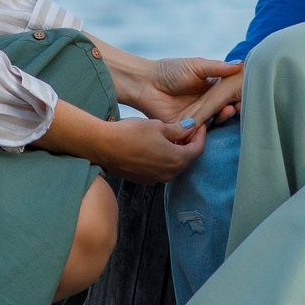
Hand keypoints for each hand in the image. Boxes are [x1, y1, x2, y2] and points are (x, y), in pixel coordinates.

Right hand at [92, 115, 208, 182]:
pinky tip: (157, 146)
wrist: (103, 146)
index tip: (200, 124)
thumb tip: (190, 127)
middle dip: (189, 144)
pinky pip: (160, 169)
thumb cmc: (131, 134)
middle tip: (187, 130)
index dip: (200, 135)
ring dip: (176, 152)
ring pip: (173, 165)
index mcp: (176, 160)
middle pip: (186, 159)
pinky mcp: (143, 179)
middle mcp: (168, 174)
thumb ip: (178, 130)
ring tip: (172, 137)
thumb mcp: (159, 126)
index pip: (197, 149)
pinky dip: (163, 159)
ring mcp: (155, 179)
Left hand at [98, 43, 241, 123]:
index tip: (244, 95)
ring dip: (222, 118)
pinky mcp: (185, 127)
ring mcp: (197, 117)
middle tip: (235, 105)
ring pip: (214, 121)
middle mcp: (207, 104)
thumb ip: (217, 67)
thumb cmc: (170, 71)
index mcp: (212, 88)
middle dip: (232, 108)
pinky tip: (209, 124)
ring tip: (226, 111)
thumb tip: (240, 63)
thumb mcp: (196, 66)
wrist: (145, 83)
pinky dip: (205, 131)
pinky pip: (198, 133)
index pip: (229, 94)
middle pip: (224, 109)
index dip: (238, 95)